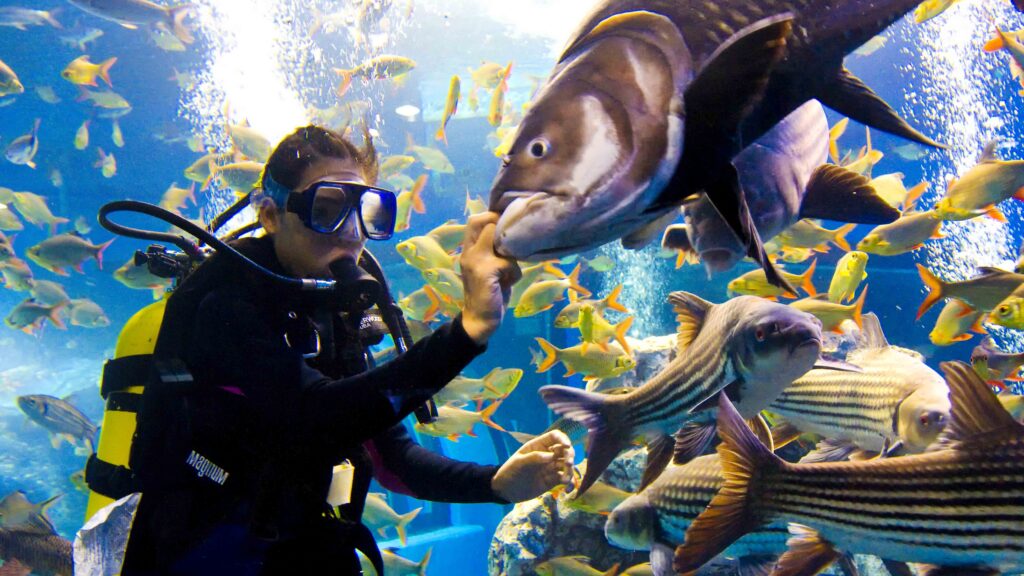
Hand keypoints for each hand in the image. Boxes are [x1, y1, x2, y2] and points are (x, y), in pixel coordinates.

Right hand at [459, 212, 520, 344]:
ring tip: (508, 272)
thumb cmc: (489, 292)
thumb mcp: (491, 266)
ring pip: (502, 241)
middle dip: (505, 231)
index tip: (510, 228)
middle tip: (512, 249)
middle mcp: (469, 251)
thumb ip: (496, 250)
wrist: (479, 320)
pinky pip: (508, 263)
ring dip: (512, 256)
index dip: (494, 217)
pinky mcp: (484, 272)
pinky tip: (507, 283)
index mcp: (468, 248)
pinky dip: (513, 273)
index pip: (476, 219)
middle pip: (486, 222)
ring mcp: (475, 261)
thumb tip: (514, 231)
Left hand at [491, 430, 573, 502]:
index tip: (567, 446)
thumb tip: (551, 456)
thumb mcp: (518, 463)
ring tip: (564, 480)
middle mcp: (547, 454)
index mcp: (538, 446)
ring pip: (566, 465)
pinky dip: (569, 483)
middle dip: (569, 455)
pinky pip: (565, 478)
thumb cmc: (510, 472)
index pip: (555, 436)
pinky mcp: (552, 480)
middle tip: (568, 464)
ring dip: (570, 471)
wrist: (506, 490)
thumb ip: (534, 458)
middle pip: (564, 450)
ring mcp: (551, 467)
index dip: (563, 439)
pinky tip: (567, 490)